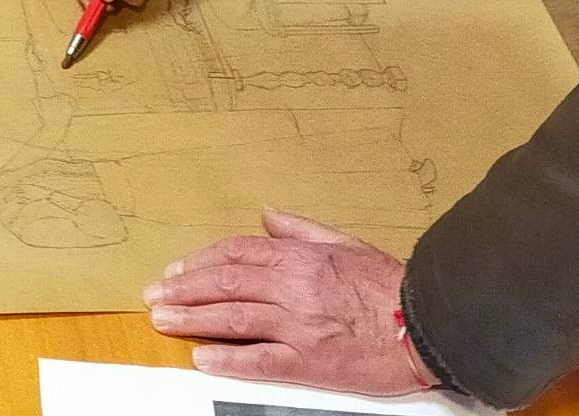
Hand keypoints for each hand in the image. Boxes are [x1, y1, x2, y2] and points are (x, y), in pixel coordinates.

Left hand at [144, 211, 433, 394]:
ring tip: (163, 320)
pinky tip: (202, 357)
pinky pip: (260, 361)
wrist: (422, 323)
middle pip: (226, 282)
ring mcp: (298, 326)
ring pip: (234, 317)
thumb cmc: (387, 285)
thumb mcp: (343, 242)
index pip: (238, 252)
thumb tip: (268, 216)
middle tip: (155, 295)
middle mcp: (293, 287)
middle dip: (185, 288)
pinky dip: (228, 359)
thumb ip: (301, 229)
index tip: (176, 269)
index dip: (201, 260)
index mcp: (300, 258)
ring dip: (193, 318)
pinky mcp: (309, 362)